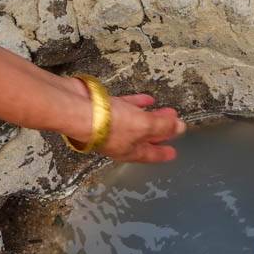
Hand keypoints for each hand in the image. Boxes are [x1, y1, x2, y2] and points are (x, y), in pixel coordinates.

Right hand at [63, 80, 184, 162]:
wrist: (74, 108)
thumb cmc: (105, 124)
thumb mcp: (144, 126)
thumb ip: (163, 126)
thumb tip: (180, 127)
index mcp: (128, 150)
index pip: (150, 154)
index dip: (163, 153)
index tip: (173, 153)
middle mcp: (118, 140)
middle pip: (145, 137)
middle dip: (161, 131)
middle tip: (176, 126)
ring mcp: (109, 123)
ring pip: (136, 121)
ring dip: (152, 116)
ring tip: (166, 110)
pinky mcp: (103, 107)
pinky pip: (125, 106)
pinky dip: (137, 103)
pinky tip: (147, 99)